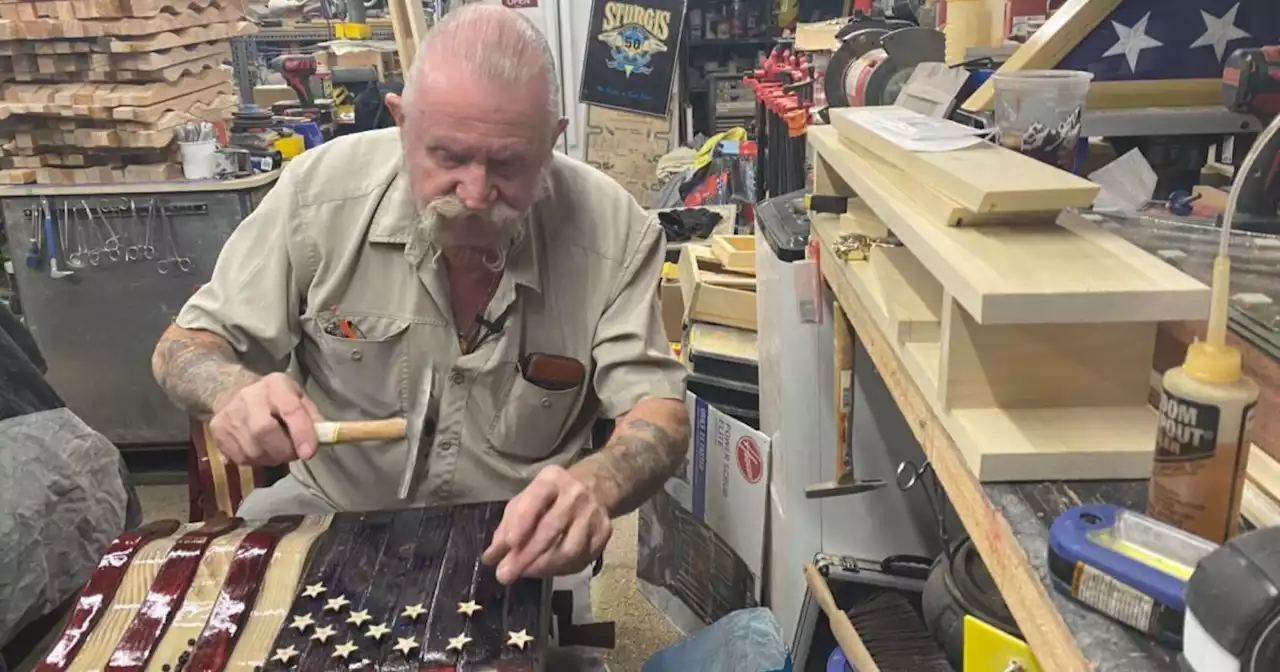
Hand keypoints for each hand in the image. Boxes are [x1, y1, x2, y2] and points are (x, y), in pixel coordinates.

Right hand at [208, 372, 321, 466]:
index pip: (289, 409)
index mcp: (275, 384)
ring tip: (277, 450)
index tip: (310, 453)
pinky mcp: (216, 430)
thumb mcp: (299, 399)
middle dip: (284, 450)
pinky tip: (260, 450)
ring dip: (271, 458)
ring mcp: (229, 413)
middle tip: (294, 453)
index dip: (301, 433)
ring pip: (252, 450)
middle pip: (264, 432)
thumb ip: (313, 418)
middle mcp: (248, 396)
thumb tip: (325, 438)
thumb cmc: (276, 400)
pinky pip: (239, 458)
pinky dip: (255, 461)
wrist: (234, 392)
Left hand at [482, 466, 611, 583]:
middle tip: (506, 575)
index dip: (523, 521)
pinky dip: (560, 570)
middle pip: (552, 527)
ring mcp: (594, 514)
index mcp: (552, 479)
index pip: (538, 497)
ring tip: (525, 573)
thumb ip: (507, 527)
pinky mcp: (604, 533)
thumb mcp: (524, 502)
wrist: (593, 490)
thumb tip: (492, 557)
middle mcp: (576, 493)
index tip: (508, 545)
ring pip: (569, 548)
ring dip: (543, 566)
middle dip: (526, 555)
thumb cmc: (549, 499)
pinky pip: (581, 559)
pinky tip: (546, 570)